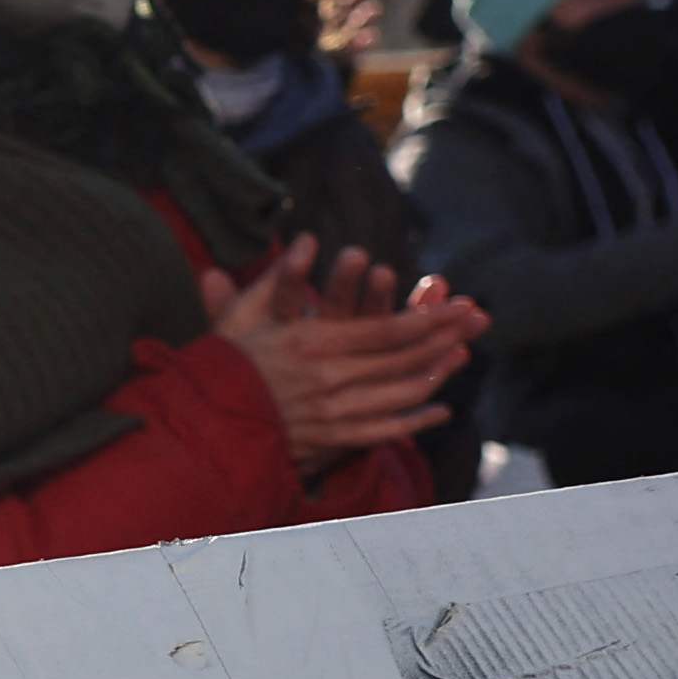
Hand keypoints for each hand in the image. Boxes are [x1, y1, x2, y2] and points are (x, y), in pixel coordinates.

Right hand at [201, 245, 484, 469]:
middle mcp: (328, 378)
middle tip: (476, 321)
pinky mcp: (330, 439)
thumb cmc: (219, 367)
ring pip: (399, 393)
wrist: (201, 426)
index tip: (457, 304)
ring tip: (459, 356)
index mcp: (310, 342)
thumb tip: (304, 238)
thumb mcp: (241, 318)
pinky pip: (385, 430)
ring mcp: (332, 412)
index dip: (428, 317)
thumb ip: (276, 279)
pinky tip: (438, 408)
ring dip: (436, 374)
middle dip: (445, 338)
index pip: (384, 329)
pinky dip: (415, 419)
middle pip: (401, 358)